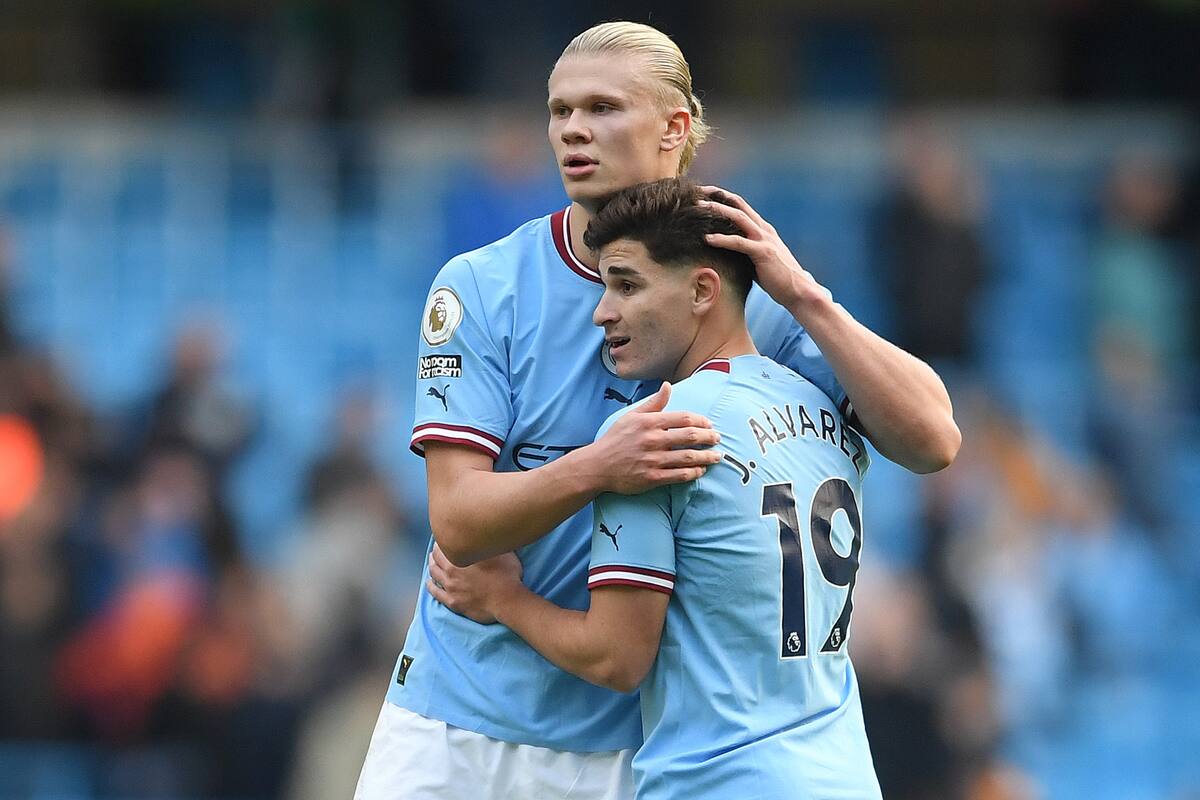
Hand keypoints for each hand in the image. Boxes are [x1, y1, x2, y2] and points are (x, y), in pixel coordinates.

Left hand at [427, 544, 522, 623]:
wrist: (507, 600)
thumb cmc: (506, 575)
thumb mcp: (501, 551)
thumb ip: (489, 542)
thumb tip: (487, 532)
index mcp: (460, 558)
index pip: (442, 546)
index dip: (442, 540)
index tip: (445, 537)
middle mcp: (451, 572)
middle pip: (435, 559)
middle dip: (435, 553)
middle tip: (437, 549)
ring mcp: (451, 588)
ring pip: (434, 575)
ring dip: (432, 567)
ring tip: (433, 563)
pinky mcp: (453, 602)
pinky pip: (435, 593)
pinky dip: (431, 586)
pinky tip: (430, 583)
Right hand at [589, 382, 721, 493]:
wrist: (597, 465)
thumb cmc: (615, 439)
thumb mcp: (631, 416)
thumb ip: (653, 403)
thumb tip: (668, 386)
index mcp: (649, 422)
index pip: (684, 418)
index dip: (701, 421)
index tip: (709, 424)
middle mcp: (653, 440)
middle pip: (690, 437)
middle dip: (709, 437)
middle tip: (718, 439)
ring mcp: (653, 460)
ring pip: (688, 457)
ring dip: (707, 457)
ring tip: (717, 456)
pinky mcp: (652, 478)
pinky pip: (679, 475)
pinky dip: (694, 473)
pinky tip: (701, 470)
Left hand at [699, 185, 830, 316]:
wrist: (798, 290)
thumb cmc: (776, 278)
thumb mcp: (757, 258)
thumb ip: (744, 250)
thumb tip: (723, 250)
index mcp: (762, 228)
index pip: (740, 205)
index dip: (721, 197)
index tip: (702, 194)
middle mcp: (763, 229)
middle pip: (738, 204)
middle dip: (716, 195)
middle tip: (695, 193)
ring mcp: (764, 239)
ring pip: (738, 217)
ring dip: (717, 210)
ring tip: (697, 209)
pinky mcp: (763, 253)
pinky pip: (739, 243)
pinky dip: (722, 239)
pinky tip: (707, 238)